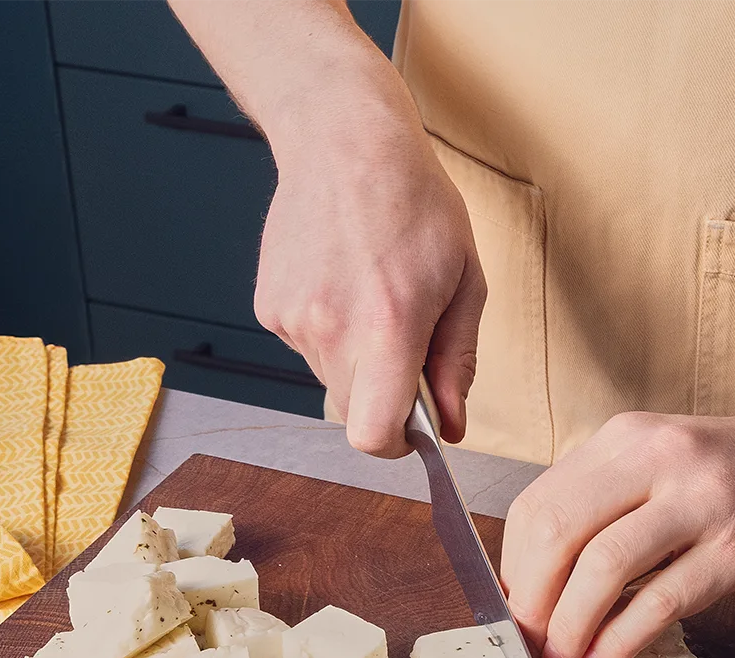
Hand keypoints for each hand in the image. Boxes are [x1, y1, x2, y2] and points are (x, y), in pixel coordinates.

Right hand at [254, 38, 485, 456]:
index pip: (374, 435)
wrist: (342, 138)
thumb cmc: (414, 202)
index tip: (415, 425)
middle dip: (383, 400)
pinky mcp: (269, 309)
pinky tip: (342, 285)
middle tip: (404, 348)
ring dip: (357, 362)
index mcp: (388, 326)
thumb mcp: (464, 280)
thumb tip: (451, 425)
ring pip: (331, 382)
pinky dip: (330, 335)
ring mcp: (293, 320)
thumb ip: (457, 362)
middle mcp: (331, 329)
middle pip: (353, 415)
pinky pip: (307, 350)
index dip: (398, 443)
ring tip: (372, 299)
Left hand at [500, 405, 734, 657]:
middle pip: (554, 532)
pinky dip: (622, 639)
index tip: (518, 615)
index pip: (537, 505)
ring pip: (601, 566)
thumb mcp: (672, 469)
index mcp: (627, 440)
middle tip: (530, 648)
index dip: (512, 571)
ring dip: (569, 627)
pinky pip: (663, 598)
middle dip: (529, 603)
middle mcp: (656, 457)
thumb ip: (617, 509)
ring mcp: (701, 499)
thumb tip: (553, 584)